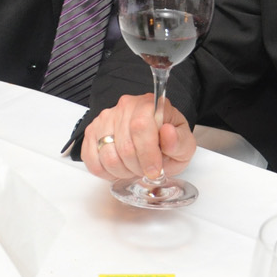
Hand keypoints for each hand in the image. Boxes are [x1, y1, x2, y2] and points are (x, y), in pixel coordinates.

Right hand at [81, 93, 196, 183]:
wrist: (153, 136)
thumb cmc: (168, 141)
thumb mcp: (184, 145)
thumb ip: (180, 141)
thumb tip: (168, 133)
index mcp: (149, 105)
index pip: (141, 127)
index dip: (148, 154)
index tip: (155, 170)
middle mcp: (125, 107)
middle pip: (125, 146)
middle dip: (137, 167)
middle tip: (146, 170)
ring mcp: (106, 118)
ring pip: (107, 155)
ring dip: (122, 171)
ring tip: (133, 168)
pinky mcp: (93, 132)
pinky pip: (91, 158)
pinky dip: (105, 171)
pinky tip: (119, 168)